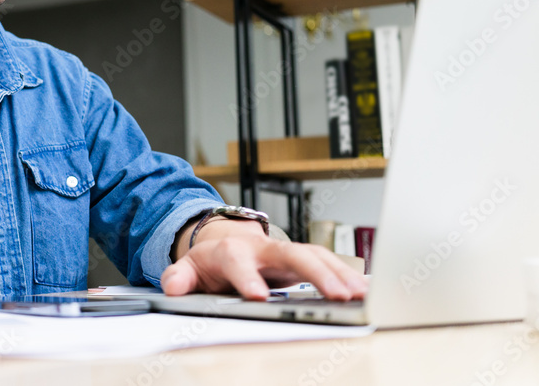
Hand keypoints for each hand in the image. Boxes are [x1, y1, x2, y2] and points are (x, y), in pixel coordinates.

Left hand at [160, 217, 368, 300]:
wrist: (222, 242)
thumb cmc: (210, 261)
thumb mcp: (187, 268)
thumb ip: (178, 278)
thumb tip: (171, 287)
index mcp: (232, 251)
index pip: (239, 262)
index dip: (248, 277)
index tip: (258, 296)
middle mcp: (262, 248)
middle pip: (292, 254)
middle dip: (315, 273)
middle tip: (335, 296)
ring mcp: (284, 252)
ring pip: (316, 256)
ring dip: (340, 274)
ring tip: (361, 294)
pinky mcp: (301, 259)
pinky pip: (328, 263)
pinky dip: (348, 275)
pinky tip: (366, 289)